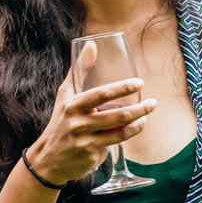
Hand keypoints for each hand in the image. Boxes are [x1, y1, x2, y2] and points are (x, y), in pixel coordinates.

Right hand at [23, 72, 155, 186]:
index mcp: (72, 104)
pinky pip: (114, 145)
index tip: (140, 83)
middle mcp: (77, 122)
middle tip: (153, 103)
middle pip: (116, 115)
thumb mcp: (65, 95)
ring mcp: (84, 140)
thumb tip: (91, 43)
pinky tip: (134, 128)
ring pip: (120, 132)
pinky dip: (125, 136)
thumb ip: (79, 70)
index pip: (101, 94)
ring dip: (138, 124)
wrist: (48, 159)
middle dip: (140, 109)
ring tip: (146, 116)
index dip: (123, 88)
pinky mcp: (90, 155)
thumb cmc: (61, 120)